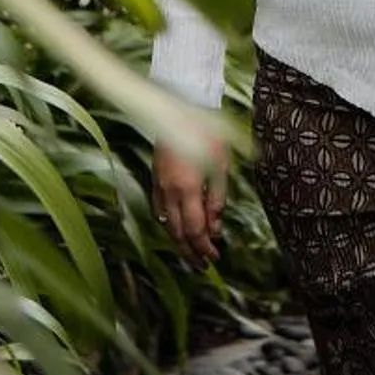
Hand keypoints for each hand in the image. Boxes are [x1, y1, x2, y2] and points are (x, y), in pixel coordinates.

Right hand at [153, 136, 228, 265]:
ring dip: (179, 242)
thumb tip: (215, 228)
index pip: (195, 230)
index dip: (204, 248)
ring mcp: (159, 186)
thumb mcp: (220, 166)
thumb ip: (217, 199)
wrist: (179, 109)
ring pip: (167, 225)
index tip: (214, 258)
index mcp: (188, 189)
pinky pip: (159, 211)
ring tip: (191, 253)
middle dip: (191, 252)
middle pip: (178, 233)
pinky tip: (176, 228)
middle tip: (203, 265)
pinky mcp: (154, 179)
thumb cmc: (206, 134)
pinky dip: (168, 225)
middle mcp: (169, 192)